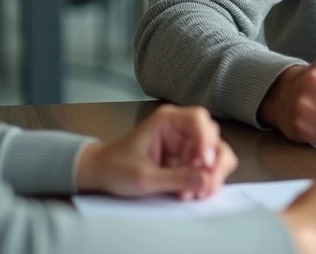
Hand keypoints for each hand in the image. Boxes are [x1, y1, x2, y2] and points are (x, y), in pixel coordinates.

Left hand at [75, 105, 236, 199]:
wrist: (101, 175)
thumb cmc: (116, 168)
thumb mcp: (144, 178)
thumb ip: (176, 178)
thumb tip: (206, 179)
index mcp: (167, 120)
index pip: (198, 120)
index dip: (206, 140)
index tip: (205, 164)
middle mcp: (180, 128)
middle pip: (212, 137)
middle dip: (214, 163)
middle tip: (207, 187)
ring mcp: (185, 144)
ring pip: (214, 153)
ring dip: (211, 175)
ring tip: (197, 194)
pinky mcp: (186, 159)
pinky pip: (205, 167)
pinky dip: (204, 181)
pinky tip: (192, 194)